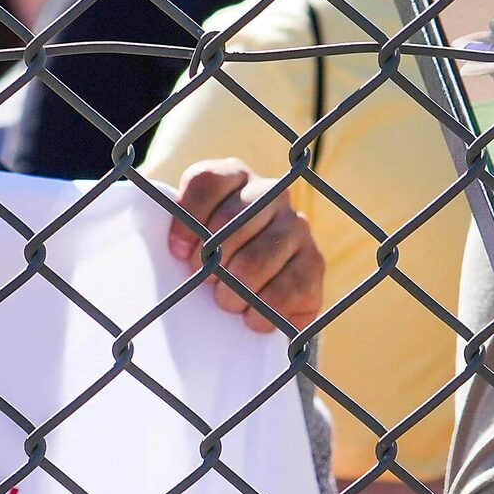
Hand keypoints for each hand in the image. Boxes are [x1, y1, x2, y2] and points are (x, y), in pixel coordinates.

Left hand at [166, 160, 324, 332]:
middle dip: (210, 264)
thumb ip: (185, 230)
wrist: (260, 294)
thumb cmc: (216, 262)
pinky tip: (252, 317)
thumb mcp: (194, 239)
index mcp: (236, 176)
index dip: (187, 220)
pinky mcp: (316, 261)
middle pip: (229, 223)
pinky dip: (261, 313)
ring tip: (228, 303)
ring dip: (233, 293)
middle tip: (208, 284)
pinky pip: (284, 291)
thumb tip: (178, 249)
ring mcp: (298, 225)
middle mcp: (272, 193)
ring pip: (254, 262)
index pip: (207, 182)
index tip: (178, 253)